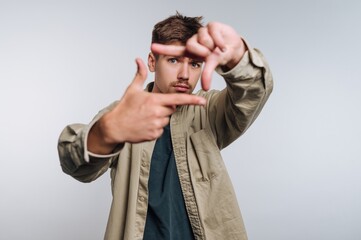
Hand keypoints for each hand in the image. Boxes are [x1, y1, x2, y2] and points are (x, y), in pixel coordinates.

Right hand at [87, 58, 205, 153]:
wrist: (115, 127)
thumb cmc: (124, 107)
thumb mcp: (132, 89)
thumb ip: (140, 74)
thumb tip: (138, 59)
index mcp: (154, 100)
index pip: (177, 100)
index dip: (192, 100)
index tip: (203, 101)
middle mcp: (157, 113)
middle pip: (172, 109)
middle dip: (165, 107)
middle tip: (150, 108)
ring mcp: (156, 125)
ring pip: (166, 119)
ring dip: (160, 118)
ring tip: (145, 117)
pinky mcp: (154, 135)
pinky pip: (161, 130)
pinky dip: (155, 127)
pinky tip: (144, 125)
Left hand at [151, 22, 246, 90]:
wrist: (233, 48)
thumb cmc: (218, 56)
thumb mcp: (211, 66)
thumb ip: (206, 75)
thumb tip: (205, 88)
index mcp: (190, 51)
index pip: (174, 50)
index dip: (164, 49)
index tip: (152, 48)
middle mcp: (194, 41)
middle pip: (190, 45)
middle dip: (202, 52)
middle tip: (209, 54)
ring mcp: (202, 32)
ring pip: (203, 39)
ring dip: (213, 46)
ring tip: (217, 48)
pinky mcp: (212, 26)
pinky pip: (213, 33)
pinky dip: (220, 41)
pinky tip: (223, 45)